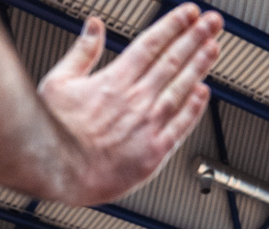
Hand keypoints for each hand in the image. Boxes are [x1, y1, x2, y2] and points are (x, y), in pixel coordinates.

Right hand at [38, 5, 222, 204]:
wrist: (60, 172)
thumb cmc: (55, 133)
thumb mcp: (58, 82)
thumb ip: (81, 53)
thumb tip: (94, 27)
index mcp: (114, 81)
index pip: (151, 45)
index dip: (174, 26)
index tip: (189, 14)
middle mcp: (136, 100)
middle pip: (172, 61)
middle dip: (195, 38)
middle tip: (212, 23)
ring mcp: (147, 126)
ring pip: (181, 89)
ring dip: (200, 66)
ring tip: (214, 48)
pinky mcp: (153, 153)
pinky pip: (181, 127)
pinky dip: (195, 108)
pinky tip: (204, 94)